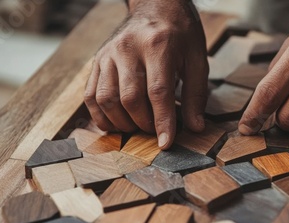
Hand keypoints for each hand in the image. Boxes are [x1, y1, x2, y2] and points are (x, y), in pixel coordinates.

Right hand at [84, 0, 208, 148]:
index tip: (166, 143)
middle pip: (130, 98)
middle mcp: (128, 48)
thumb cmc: (180, 33)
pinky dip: (101, 115)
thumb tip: (195, 127)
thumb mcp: (197, 58)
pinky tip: (116, 123)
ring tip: (138, 127)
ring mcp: (109, 53)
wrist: (156, 4)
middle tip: (156, 131)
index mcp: (158, 45)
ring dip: (122, 122)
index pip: (158, 92)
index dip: (162, 122)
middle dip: (143, 123)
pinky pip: (90, 94)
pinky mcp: (98, 60)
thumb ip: (196, 93)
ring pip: (106, 99)